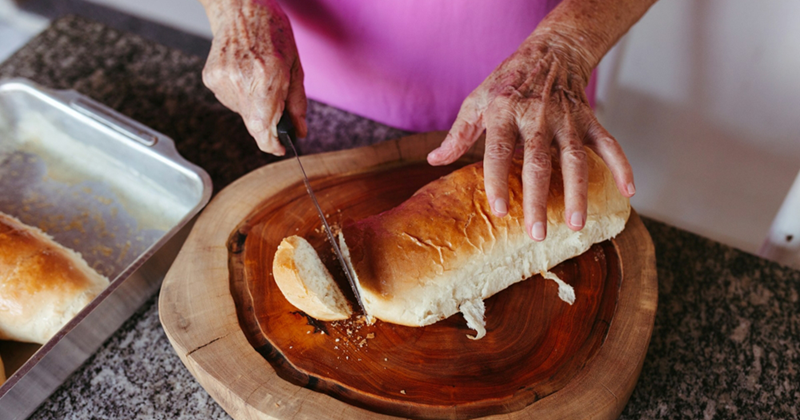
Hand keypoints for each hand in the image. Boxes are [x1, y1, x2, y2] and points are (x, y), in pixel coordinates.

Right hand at [201, 0, 306, 154]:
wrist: (240, 8)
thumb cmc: (272, 32)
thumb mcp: (295, 67)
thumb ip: (297, 103)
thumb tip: (300, 131)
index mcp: (268, 78)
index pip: (263, 129)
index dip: (271, 145)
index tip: (280, 148)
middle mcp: (243, 82)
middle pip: (254, 124)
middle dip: (267, 121)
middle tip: (275, 101)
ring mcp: (224, 81)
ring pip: (243, 113)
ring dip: (254, 106)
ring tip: (258, 78)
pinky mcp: (211, 79)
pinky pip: (230, 100)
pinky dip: (241, 95)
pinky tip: (244, 74)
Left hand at [427, 35, 634, 240]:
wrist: (549, 51)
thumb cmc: (507, 82)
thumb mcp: (476, 101)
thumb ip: (458, 134)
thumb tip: (433, 160)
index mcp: (504, 113)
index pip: (498, 152)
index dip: (498, 182)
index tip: (500, 211)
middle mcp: (536, 117)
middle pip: (538, 163)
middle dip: (539, 200)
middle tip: (537, 233)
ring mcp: (567, 119)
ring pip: (575, 159)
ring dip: (578, 193)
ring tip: (576, 224)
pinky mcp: (589, 119)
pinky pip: (608, 144)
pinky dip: (622, 166)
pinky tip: (628, 191)